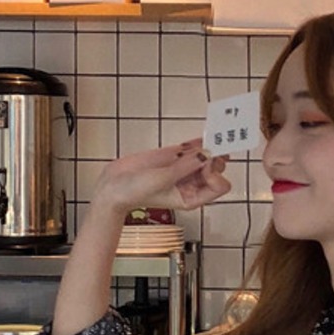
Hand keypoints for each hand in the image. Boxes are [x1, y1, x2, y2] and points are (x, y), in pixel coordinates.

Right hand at [93, 139, 228, 218]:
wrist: (114, 185)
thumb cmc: (135, 192)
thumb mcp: (163, 180)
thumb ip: (185, 167)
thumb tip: (206, 154)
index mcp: (192, 198)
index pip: (218, 186)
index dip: (214, 173)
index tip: (202, 164)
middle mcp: (191, 185)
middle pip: (216, 170)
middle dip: (214, 158)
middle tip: (208, 148)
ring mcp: (183, 170)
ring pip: (206, 157)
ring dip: (209, 147)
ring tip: (211, 136)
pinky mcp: (174, 157)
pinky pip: (192, 148)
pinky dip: (198, 142)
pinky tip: (203, 136)